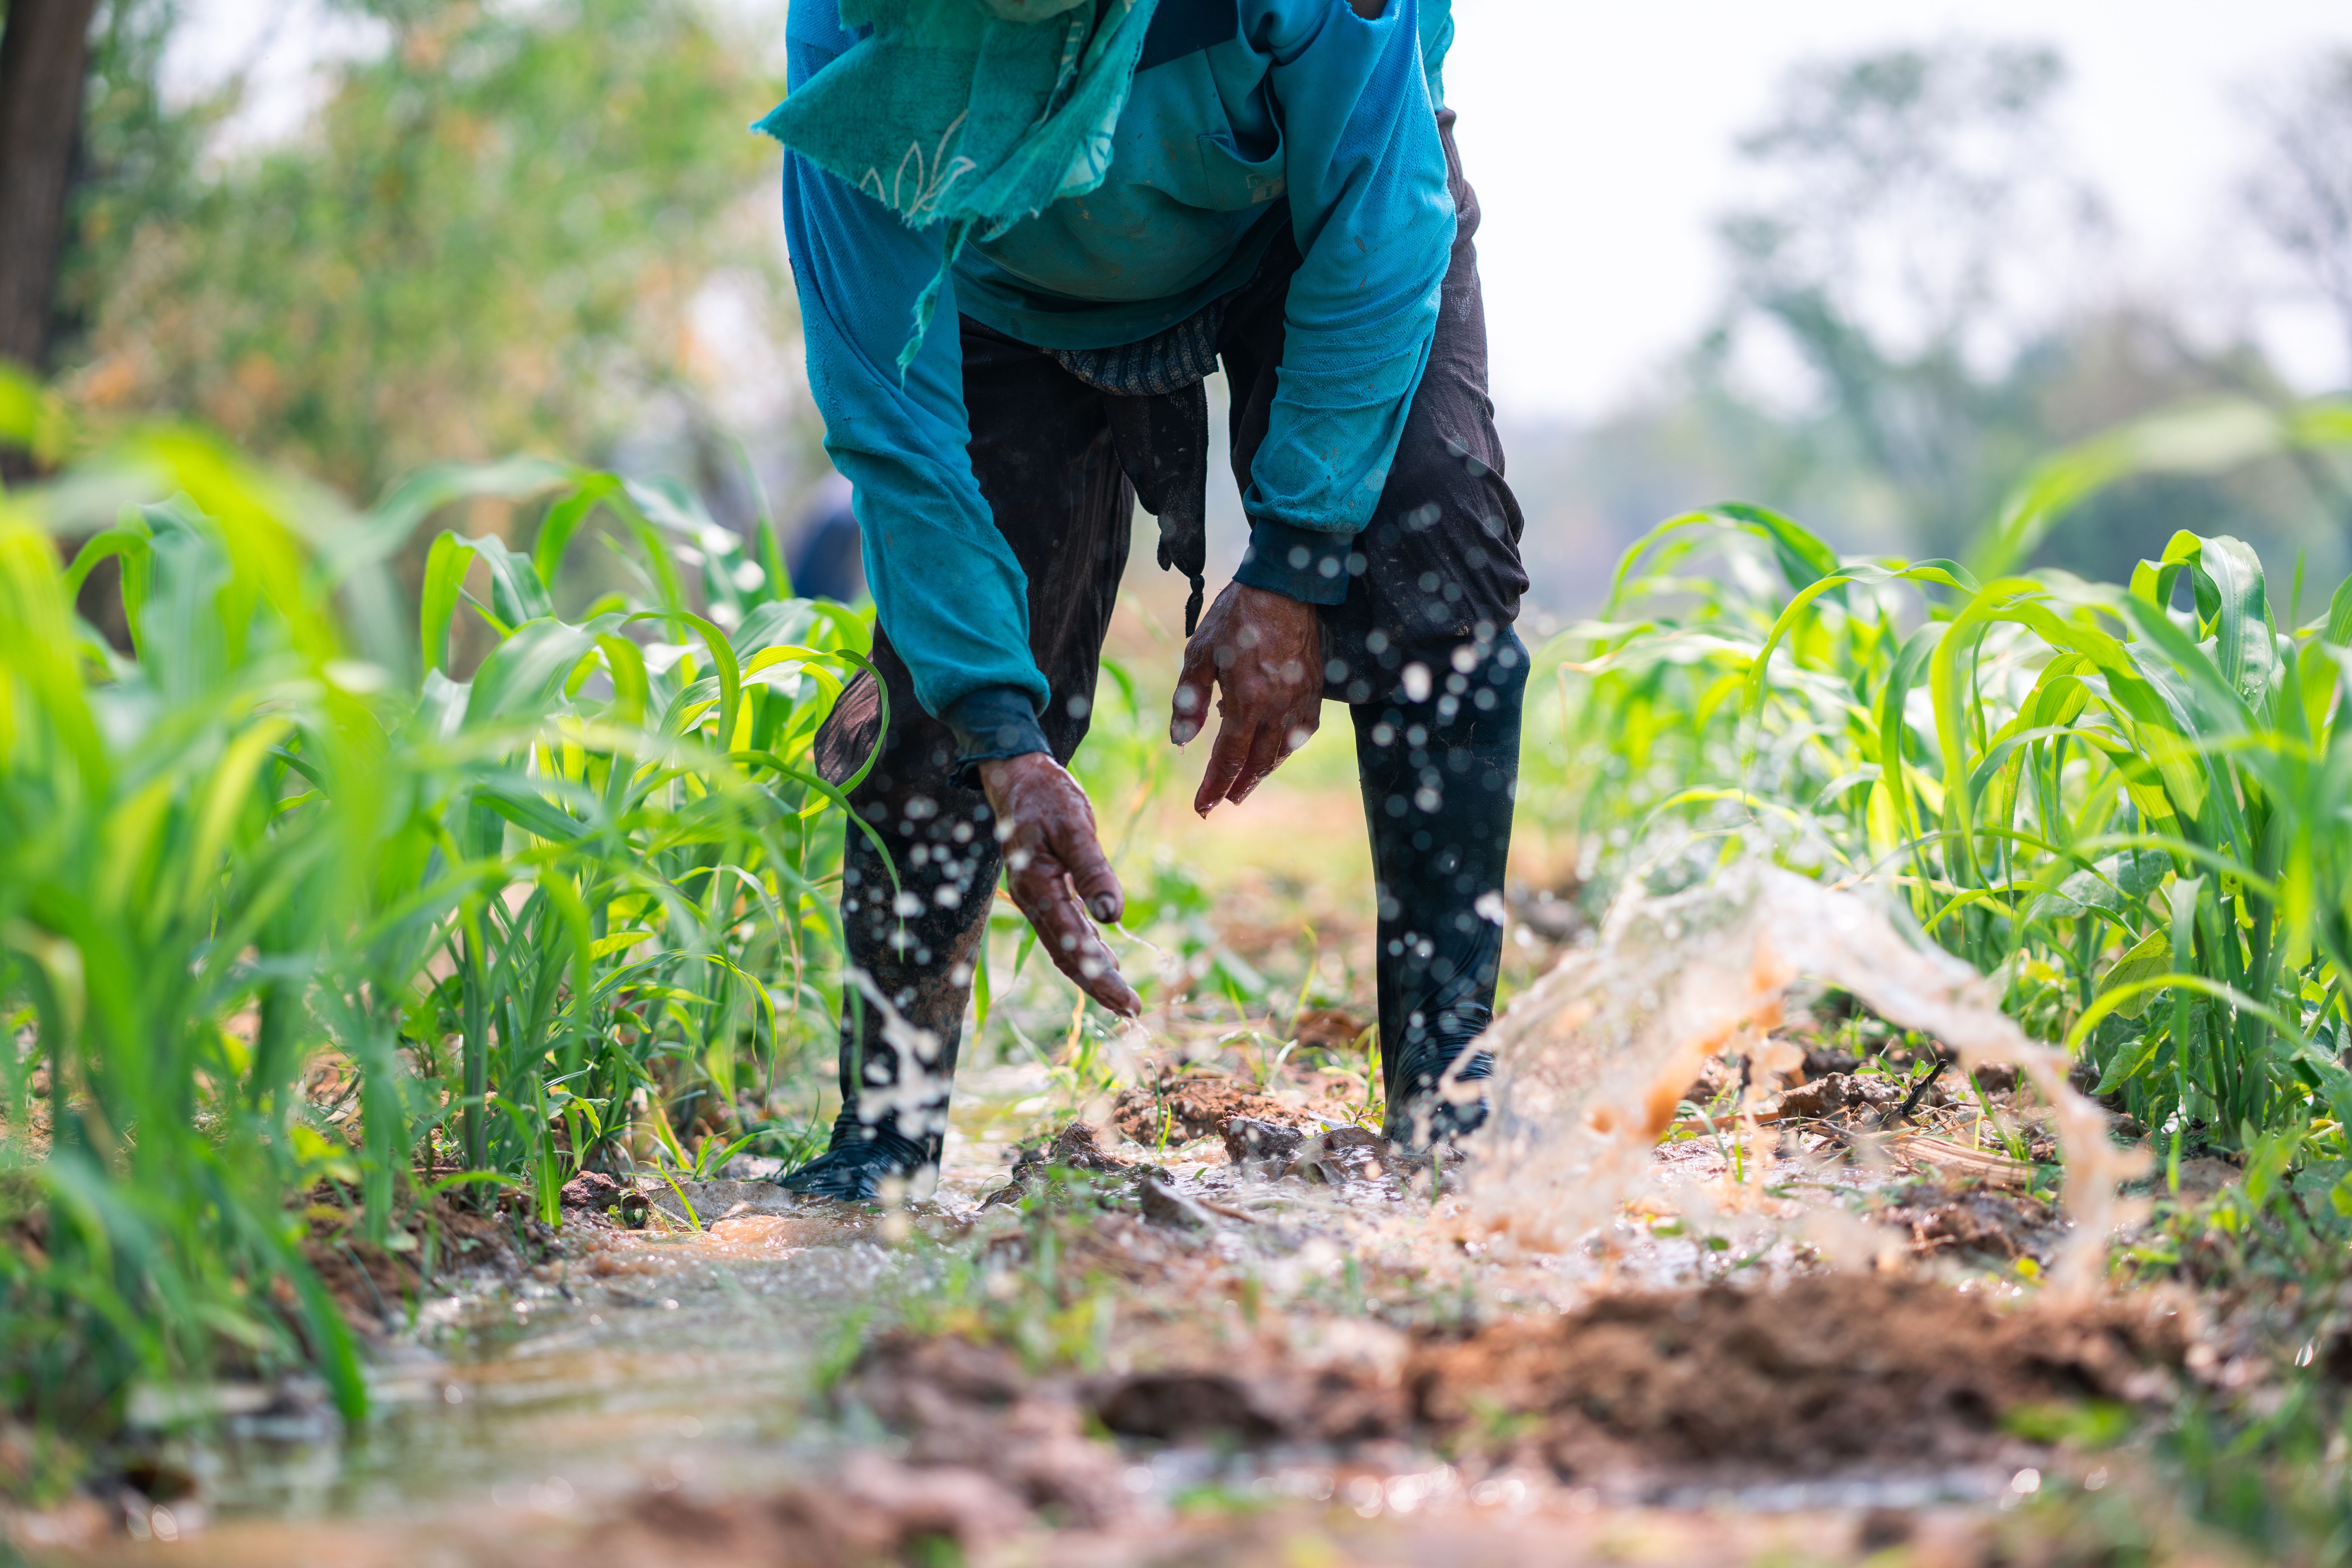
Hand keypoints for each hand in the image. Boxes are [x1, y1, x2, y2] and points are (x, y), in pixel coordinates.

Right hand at [978, 753, 1141, 1016]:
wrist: (1016, 773)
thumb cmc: (1045, 795)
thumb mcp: (1074, 826)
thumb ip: (1092, 870)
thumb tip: (1113, 916)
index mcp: (1037, 888)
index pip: (1072, 946)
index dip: (1099, 979)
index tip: (1127, 1003)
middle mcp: (1034, 900)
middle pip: (1067, 956)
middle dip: (1099, 985)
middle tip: (1132, 1012)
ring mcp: (1038, 896)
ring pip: (1067, 945)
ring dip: (1094, 971)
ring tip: (1123, 998)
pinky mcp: (1047, 888)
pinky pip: (1067, 927)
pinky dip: (1087, 946)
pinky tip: (1106, 957)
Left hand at [1170, 581, 1322, 814]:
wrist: (1285, 587)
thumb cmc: (1237, 616)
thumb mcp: (1200, 654)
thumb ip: (1189, 701)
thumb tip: (1180, 741)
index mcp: (1248, 701)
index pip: (1229, 758)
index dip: (1214, 786)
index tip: (1202, 808)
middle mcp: (1279, 708)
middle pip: (1257, 762)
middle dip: (1238, 786)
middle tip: (1222, 801)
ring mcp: (1301, 701)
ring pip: (1282, 751)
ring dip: (1261, 771)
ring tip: (1244, 782)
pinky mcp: (1316, 690)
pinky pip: (1302, 732)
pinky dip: (1285, 748)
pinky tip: (1273, 749)